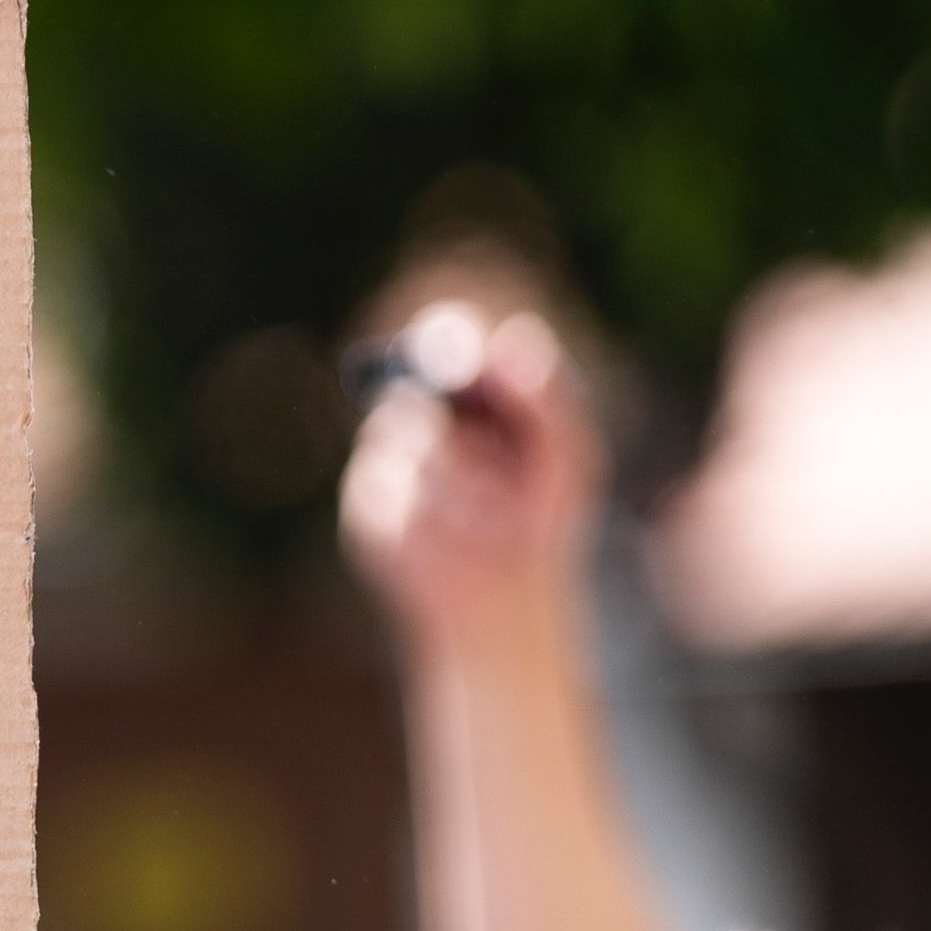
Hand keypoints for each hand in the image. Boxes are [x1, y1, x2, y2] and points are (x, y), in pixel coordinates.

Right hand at [336, 304, 602, 656]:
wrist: (506, 595)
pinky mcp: (363, 509)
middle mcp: (418, 414)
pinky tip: (458, 540)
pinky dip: (431, 519)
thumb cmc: (540, 516)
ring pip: (410, 450)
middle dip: (461, 429)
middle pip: (416, 392)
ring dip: (460, 483)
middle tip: (495, 458)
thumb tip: (514, 335)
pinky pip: (389, 497)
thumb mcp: (567, 455)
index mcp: (465, 389)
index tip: (468, 363)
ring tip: (495, 514)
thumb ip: (550, 396)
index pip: (444, 338)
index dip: (448, 342)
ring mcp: (384, 459)